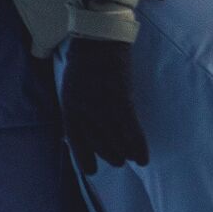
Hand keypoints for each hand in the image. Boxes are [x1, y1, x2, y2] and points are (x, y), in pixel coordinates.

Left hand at [58, 37, 148, 174]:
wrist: (99, 40)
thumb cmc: (85, 62)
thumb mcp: (71, 88)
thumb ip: (75, 109)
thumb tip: (71, 134)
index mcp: (69, 107)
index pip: (75, 141)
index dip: (84, 159)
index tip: (92, 171)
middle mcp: (83, 111)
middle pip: (99, 144)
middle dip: (110, 155)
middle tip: (119, 158)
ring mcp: (102, 107)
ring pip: (116, 142)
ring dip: (125, 153)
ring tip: (131, 156)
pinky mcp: (120, 101)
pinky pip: (131, 132)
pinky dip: (138, 147)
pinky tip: (143, 159)